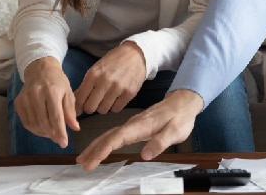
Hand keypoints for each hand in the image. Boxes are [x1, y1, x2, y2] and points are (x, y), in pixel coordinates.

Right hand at [14, 57, 80, 148]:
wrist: (40, 70)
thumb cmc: (58, 82)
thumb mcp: (69, 93)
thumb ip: (71, 112)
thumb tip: (75, 128)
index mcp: (52, 91)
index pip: (56, 117)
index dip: (60, 132)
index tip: (64, 143)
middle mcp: (36, 94)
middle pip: (43, 122)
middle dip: (52, 135)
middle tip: (59, 140)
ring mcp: (25, 98)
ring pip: (33, 124)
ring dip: (43, 133)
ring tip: (52, 134)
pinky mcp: (18, 102)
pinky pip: (25, 122)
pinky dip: (34, 129)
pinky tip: (42, 129)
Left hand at [74, 41, 147, 114]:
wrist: (136, 55)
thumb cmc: (113, 62)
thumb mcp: (96, 69)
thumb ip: (85, 86)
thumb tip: (76, 106)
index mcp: (93, 75)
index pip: (80, 99)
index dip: (78, 107)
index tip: (79, 109)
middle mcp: (105, 81)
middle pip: (90, 108)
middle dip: (91, 107)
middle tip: (94, 103)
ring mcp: (118, 88)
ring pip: (103, 110)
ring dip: (103, 107)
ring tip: (106, 98)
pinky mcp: (129, 93)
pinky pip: (116, 109)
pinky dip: (114, 106)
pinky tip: (116, 98)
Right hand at [76, 88, 203, 169]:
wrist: (184, 101)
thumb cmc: (180, 116)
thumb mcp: (175, 131)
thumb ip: (160, 142)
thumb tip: (145, 155)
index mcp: (141, 125)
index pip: (117, 138)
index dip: (103, 150)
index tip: (92, 161)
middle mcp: (133, 123)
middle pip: (109, 136)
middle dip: (94, 149)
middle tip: (81, 163)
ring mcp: (133, 124)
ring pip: (110, 134)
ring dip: (96, 146)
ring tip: (84, 158)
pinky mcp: (134, 126)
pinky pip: (115, 134)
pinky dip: (105, 141)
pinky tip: (100, 147)